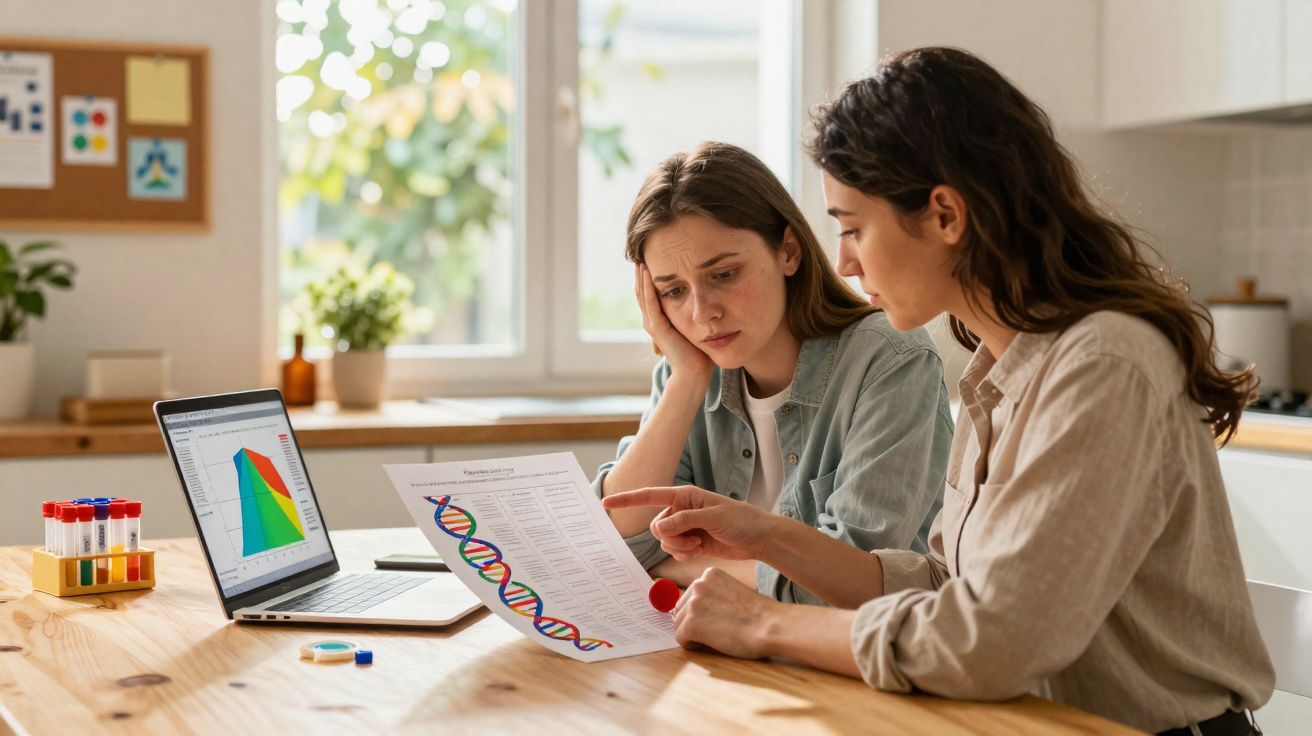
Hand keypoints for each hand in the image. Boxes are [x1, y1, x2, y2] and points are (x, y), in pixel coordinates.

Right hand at [602, 485, 774, 561]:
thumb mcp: (714, 518)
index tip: (607, 502)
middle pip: (656, 526)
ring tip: (698, 545)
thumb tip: (659, 527)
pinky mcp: (691, 541)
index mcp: (685, 496)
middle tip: (692, 541)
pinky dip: (683, 554)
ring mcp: (686, 526)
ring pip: (664, 540)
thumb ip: (685, 521)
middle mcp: (682, 509)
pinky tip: (698, 551)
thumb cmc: (741, 521)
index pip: (650, 496)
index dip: (628, 499)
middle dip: (670, 537)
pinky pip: (673, 550)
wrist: (758, 538)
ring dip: (678, 547)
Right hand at [635, 263, 712, 383]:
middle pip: (642, 291)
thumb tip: (710, 300)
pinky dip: (648, 286)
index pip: (651, 293)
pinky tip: (647, 272)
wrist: (694, 373)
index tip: (653, 258)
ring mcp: (653, 324)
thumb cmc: (699, 353)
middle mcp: (653, 320)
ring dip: (641, 276)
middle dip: (642, 272)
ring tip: (640, 258)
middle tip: (641, 252)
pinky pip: (651, 302)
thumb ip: (697, 313)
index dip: (650, 277)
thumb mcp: (696, 326)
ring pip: (643, 294)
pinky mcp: (658, 327)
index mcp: (660, 320)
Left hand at [672, 567, 778, 658]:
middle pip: (680, 610)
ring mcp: (693, 603)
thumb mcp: (732, 593)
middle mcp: (698, 584)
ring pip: (679, 625)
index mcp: (709, 574)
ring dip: (695, 634)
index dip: (702, 613)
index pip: (690, 597)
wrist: (772, 626)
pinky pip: (681, 639)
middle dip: (694, 623)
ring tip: (719, 636)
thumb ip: (712, 596)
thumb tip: (692, 612)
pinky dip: (693, 645)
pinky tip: (714, 643)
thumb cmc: (759, 615)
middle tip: (719, 630)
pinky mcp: (691, 623)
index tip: (721, 618)